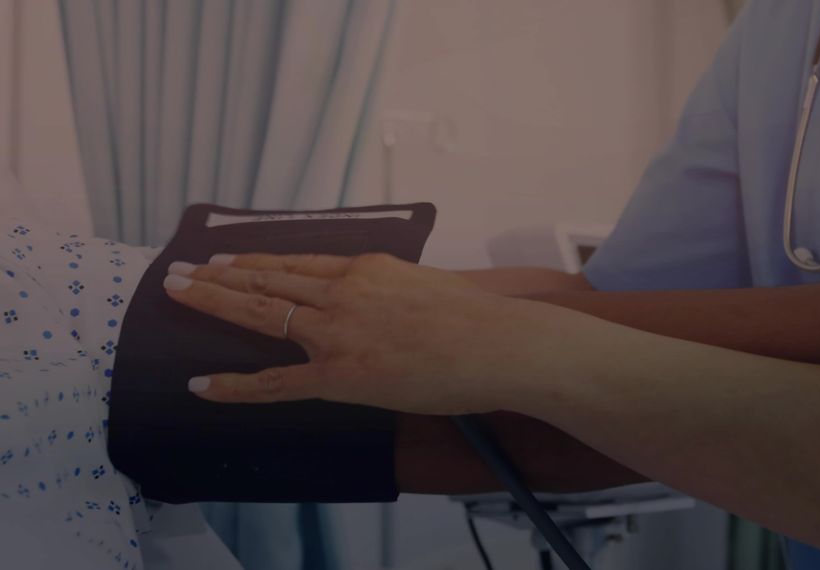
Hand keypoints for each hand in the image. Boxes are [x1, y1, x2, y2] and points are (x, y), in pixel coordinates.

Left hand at [163, 253, 569, 414]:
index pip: (297, 263)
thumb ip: (397, 290)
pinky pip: (276, 381)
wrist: (499, 344)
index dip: (255, 261)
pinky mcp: (341, 375)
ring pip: (261, 312)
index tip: (225, 258)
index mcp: (366, 269)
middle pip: (267, 278)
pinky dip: (235, 384)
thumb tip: (389, 302)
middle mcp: (343, 292)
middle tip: (177, 271)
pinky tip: (201, 384)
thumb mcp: (429, 287)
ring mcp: (337, 332)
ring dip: (213, 302)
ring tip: (174, 293)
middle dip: (217, 274)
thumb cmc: (479, 321)